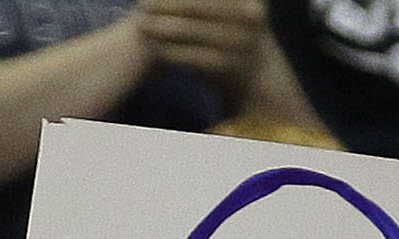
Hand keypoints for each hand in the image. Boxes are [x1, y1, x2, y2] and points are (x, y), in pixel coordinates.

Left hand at [134, 0, 265, 90]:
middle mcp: (247, 13)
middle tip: (141, 5)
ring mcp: (239, 40)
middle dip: (165, 4)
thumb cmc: (232, 31)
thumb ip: (203, 1)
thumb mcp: (227, 7)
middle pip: (196, 5)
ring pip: (191, 29)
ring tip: (141, 24)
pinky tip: (154, 47)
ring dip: (162, 27)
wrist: (257, 72)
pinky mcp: (228, 65)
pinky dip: (171, 51)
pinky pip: (192, 55)